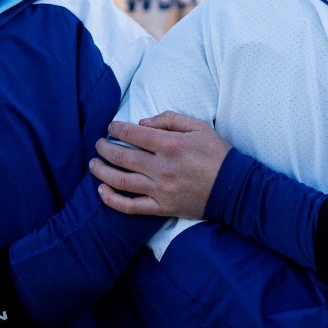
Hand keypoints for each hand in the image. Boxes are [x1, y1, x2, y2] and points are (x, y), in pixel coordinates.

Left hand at [90, 111, 229, 218]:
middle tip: (98, 144)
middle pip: (121, 157)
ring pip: (120, 181)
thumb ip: (170, 120)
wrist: (234, 188)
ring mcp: (160, 190)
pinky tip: (102, 191)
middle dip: (104, 148)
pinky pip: (131, 207)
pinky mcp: (162, 208)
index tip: (111, 127)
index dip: (116, 129)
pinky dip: (112, 200)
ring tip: (93, 164)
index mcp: (171, 145)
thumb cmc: (217, 154)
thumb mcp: (199, 127)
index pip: (133, 134)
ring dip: (101, 172)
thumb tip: (143, 122)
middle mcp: (162, 168)